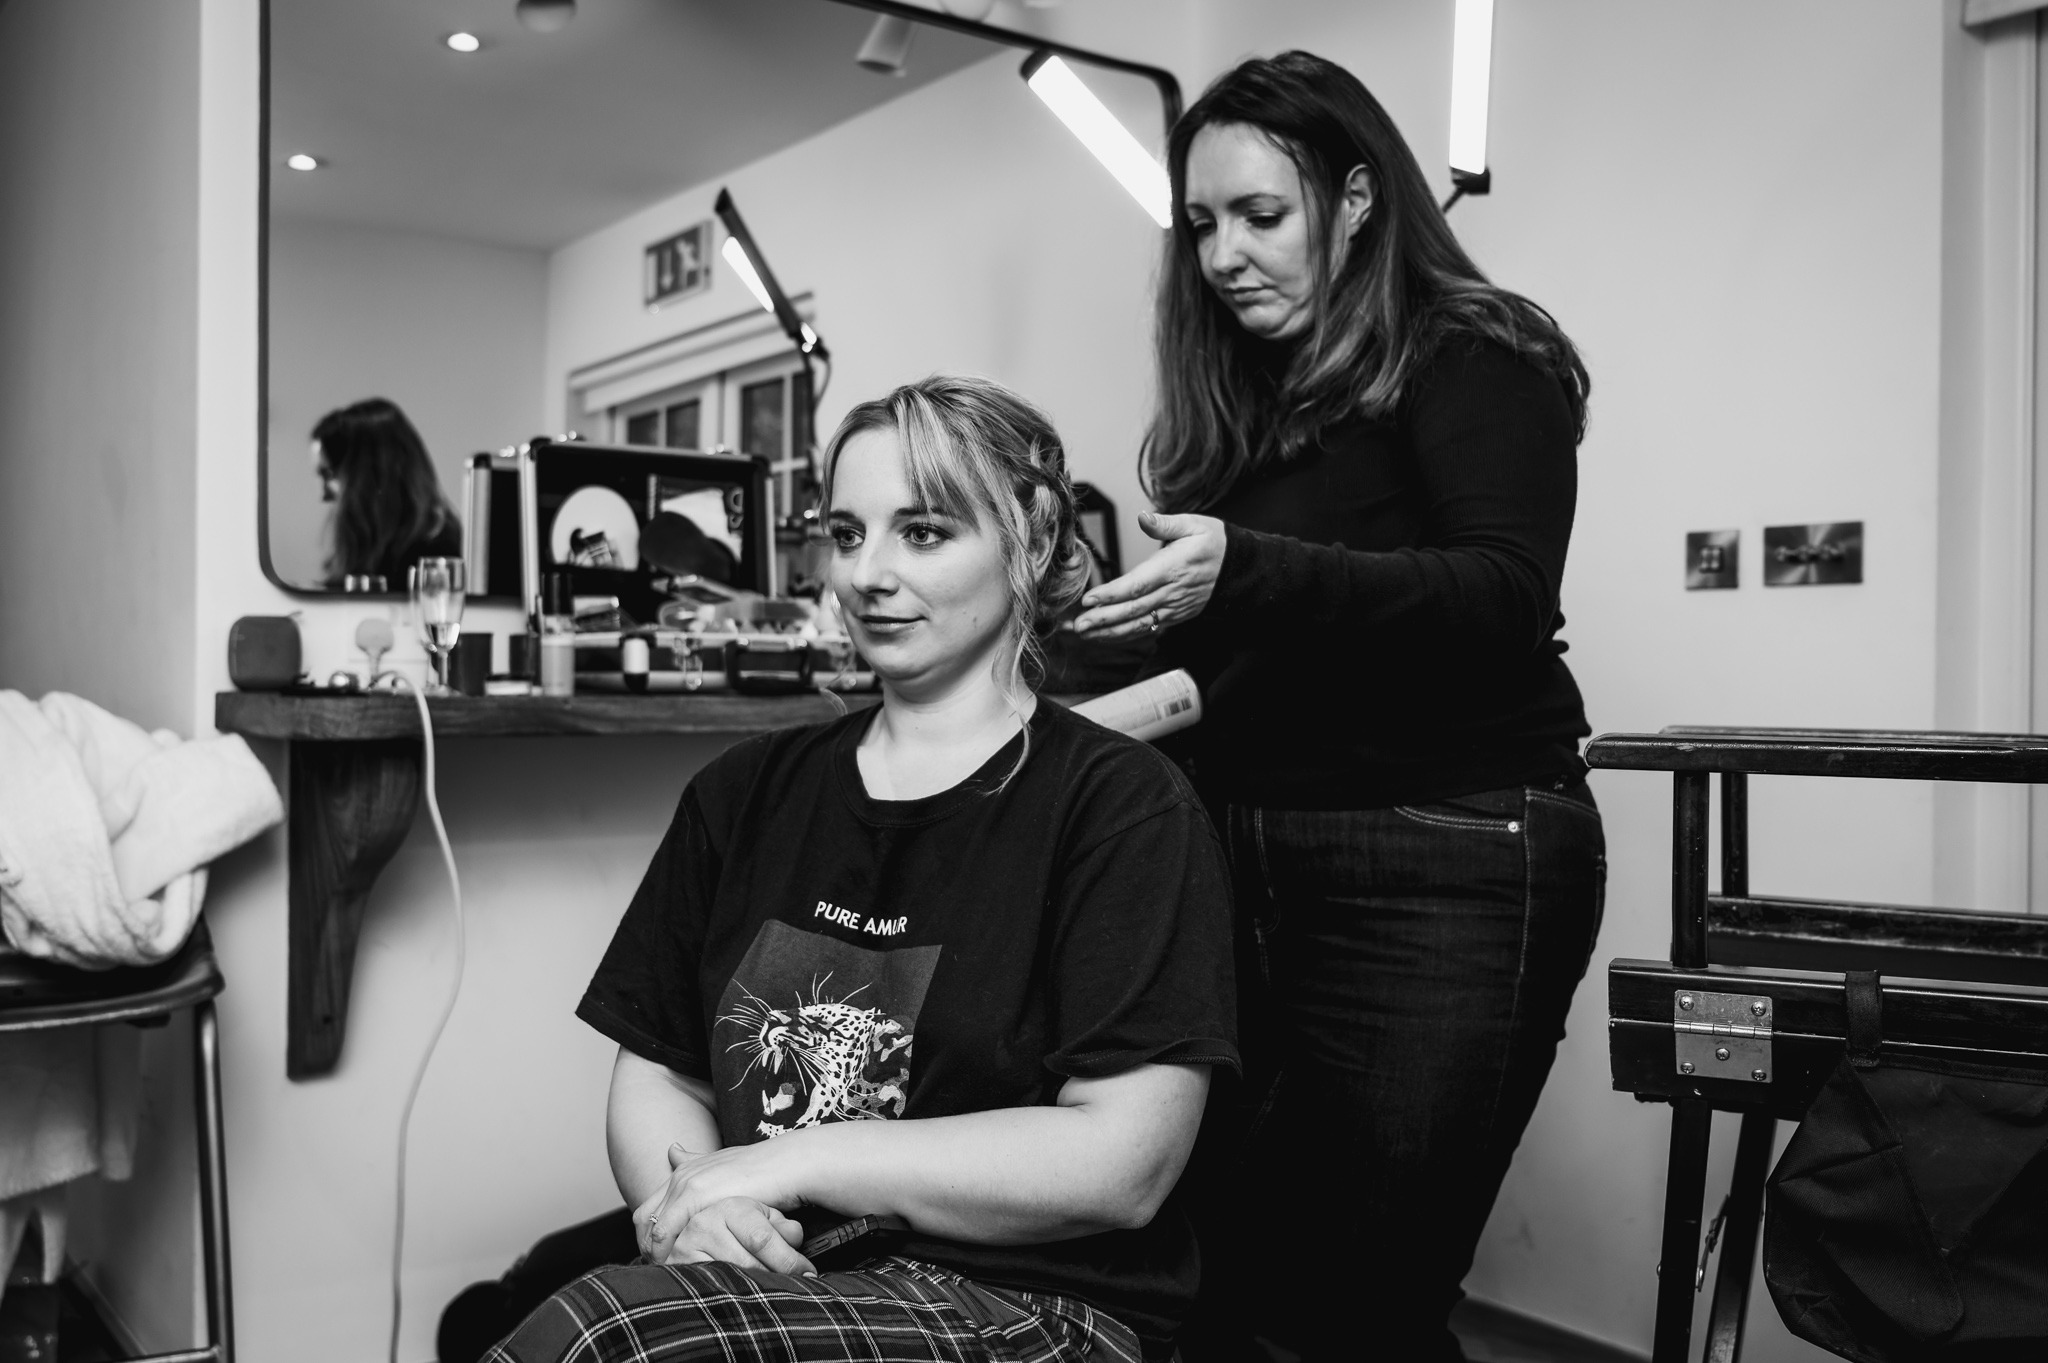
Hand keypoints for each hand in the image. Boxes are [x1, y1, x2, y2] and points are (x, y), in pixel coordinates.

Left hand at [637, 1141, 804, 1263]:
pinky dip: (668, 1253)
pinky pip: (666, 1232)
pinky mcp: (694, 1196)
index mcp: (684, 1171)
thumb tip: (672, 1150)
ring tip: (671, 1274)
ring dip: (657, 1255)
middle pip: (644, 1221)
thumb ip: (696, 1162)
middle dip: (648, 1248)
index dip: (650, 1237)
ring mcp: (685, 1185)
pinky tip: (680, 1266)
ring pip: (652, 1230)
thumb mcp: (726, 1168)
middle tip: (662, 1270)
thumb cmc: (765, 1174)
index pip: (649, 1210)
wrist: (787, 1166)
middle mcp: (680, 1176)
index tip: (662, 1258)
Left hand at [1071, 513, 1225, 639]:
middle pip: (1133, 609)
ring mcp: (1173, 607)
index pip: (1137, 585)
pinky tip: (1105, 636)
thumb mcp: (1194, 524)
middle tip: (1078, 625)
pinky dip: (1125, 634)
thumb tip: (1143, 518)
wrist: (1238, 568)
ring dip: (1109, 632)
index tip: (1090, 599)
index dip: (1112, 595)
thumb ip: (1165, 524)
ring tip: (1085, 634)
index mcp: (1172, 568)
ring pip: (1138, 624)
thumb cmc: (1214, 543)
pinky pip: (1147, 628)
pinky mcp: (1175, 616)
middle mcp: (1171, 592)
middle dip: (1103, 619)